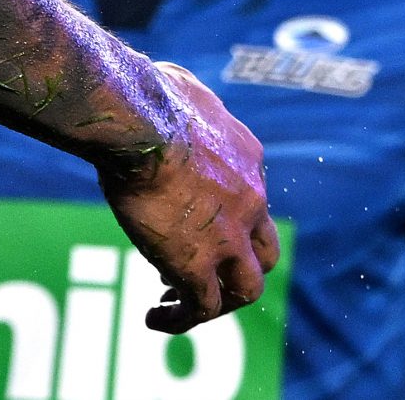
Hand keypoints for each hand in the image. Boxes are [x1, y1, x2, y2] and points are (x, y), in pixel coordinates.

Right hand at [97, 60, 276, 332]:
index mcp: (248, 160)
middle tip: (202, 272)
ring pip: (245, 290)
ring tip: (177, 304)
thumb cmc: (148, 96)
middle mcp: (250, 201)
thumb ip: (181, 97)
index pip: (252, 200)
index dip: (226, 218)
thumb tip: (163, 85)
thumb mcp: (179, 86)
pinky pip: (201, 308)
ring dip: (219, 302)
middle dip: (238, 266)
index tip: (189, 222)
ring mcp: (228, 238)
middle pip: (265, 252)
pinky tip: (154, 318)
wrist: (139, 123)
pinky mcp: (196, 265)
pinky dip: (181, 320)